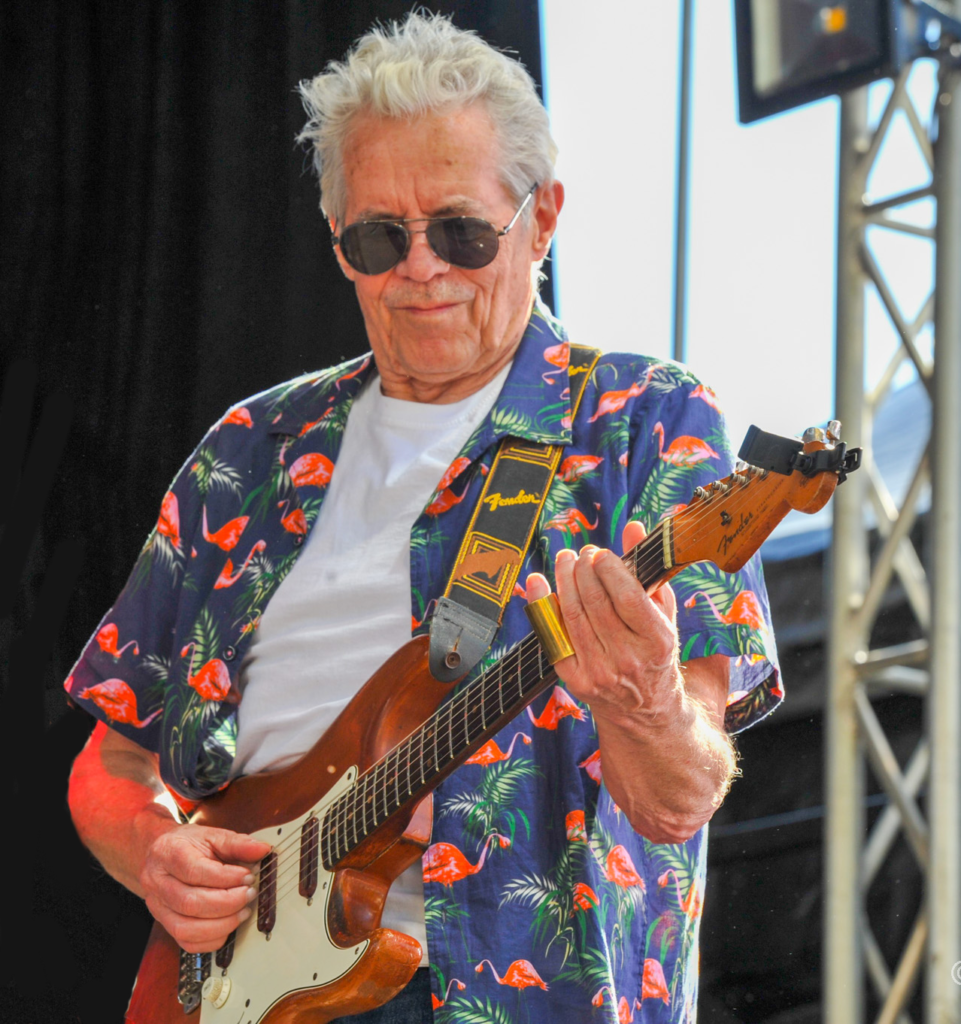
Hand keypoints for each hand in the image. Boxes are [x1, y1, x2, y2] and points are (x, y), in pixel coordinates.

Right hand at [140, 824, 271, 952]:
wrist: (164, 853)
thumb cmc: (189, 844)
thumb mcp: (212, 835)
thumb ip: (237, 843)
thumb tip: (262, 850)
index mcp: (168, 853)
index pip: (195, 871)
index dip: (226, 878)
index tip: (248, 877)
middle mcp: (158, 883)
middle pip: (190, 903)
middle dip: (227, 903)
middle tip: (249, 894)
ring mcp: (159, 907)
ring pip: (186, 928)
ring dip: (222, 924)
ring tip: (243, 911)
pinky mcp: (166, 925)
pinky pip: (187, 943)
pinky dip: (212, 939)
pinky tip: (229, 925)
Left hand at [525, 520, 681, 724]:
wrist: (646, 709)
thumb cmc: (655, 651)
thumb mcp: (663, 613)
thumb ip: (647, 570)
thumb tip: (634, 527)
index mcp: (656, 641)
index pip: (627, 597)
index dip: (609, 569)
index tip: (600, 552)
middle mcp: (627, 659)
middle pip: (595, 603)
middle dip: (584, 569)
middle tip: (581, 553)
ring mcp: (599, 671)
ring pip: (572, 615)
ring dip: (563, 580)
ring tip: (564, 559)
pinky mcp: (575, 679)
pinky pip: (552, 635)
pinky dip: (541, 605)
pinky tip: (537, 582)